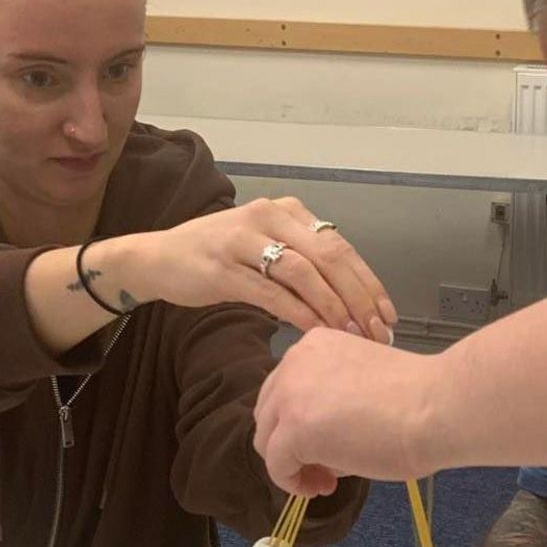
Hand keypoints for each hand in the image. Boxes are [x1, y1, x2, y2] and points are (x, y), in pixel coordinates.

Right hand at [128, 197, 395, 338]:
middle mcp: (270, 217)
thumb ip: (304, 262)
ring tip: (350, 335)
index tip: (387, 314)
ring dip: (332, 307)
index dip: (368, 282)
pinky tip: (315, 333)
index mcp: (288, 211)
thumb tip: (350, 298)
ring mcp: (245, 239)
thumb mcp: (267, 249)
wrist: (159, 258)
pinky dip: (299, 313)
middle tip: (376, 332)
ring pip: (304, 273)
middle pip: (329, 257)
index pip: (340, 245)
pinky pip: (272, 292)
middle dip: (358, 298)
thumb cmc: (219, 258)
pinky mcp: (224, 267)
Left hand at [254, 328, 442, 495]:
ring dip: (292, 465)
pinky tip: (321, 487)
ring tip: (325, 481)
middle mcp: (294, 362)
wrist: (437, 407)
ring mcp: (290, 395)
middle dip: (292, 445)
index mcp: (315, 345)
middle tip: (326, 468)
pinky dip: (293, 482)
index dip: (302, 423)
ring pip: (268, 441)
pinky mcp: (293, 430)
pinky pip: (277, 466)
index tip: (331, 443)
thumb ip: (333, 400)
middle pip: (270, 414)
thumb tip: (319, 441)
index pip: (288, 390)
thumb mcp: (362, 383)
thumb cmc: (418, 398)